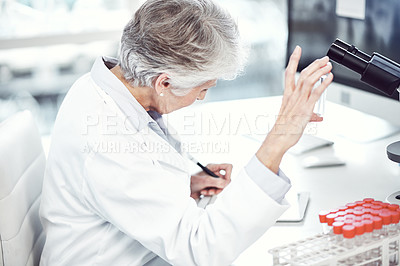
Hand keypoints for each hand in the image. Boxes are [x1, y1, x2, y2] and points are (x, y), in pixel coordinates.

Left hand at [190, 163, 231, 198]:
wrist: (184, 189)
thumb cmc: (190, 181)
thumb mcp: (204, 180)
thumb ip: (216, 182)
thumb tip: (225, 183)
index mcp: (213, 167)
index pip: (227, 167)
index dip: (228, 174)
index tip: (225, 181)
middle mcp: (214, 173)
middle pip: (225, 179)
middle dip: (219, 186)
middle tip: (213, 189)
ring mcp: (213, 180)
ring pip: (221, 187)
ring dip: (214, 191)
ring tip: (207, 191)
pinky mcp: (211, 187)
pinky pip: (216, 191)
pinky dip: (211, 193)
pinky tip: (204, 192)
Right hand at [256, 46, 332, 172]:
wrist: (279, 138)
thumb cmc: (284, 129)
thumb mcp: (296, 119)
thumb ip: (309, 115)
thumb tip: (318, 116)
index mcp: (287, 96)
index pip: (289, 73)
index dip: (293, 60)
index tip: (298, 50)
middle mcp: (292, 96)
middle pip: (302, 74)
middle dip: (314, 64)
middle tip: (323, 59)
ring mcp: (298, 102)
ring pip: (308, 80)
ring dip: (320, 71)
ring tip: (328, 66)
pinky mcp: (305, 109)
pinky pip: (315, 93)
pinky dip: (323, 84)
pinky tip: (329, 78)